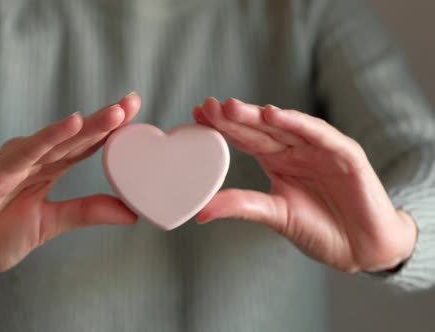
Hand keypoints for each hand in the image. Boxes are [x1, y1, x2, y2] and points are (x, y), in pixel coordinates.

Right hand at [0, 92, 140, 279]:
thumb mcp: (51, 223)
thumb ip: (86, 212)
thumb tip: (131, 213)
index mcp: (47, 170)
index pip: (84, 146)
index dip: (110, 131)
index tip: (136, 114)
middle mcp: (32, 161)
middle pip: (74, 137)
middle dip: (105, 120)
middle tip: (133, 102)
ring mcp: (12, 165)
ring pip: (54, 140)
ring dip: (85, 125)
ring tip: (115, 113)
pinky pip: (24, 154)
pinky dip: (47, 138)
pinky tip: (71, 124)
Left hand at [193, 97, 416, 272]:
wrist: (364, 249)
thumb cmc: (321, 229)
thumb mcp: (275, 215)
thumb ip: (242, 206)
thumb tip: (201, 211)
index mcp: (277, 161)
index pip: (245, 138)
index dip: (222, 127)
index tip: (195, 116)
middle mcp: (296, 150)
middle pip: (260, 128)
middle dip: (234, 117)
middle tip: (207, 107)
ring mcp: (320, 149)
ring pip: (286, 126)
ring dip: (259, 116)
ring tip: (233, 108)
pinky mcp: (345, 155)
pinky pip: (320, 135)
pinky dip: (299, 123)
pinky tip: (276, 115)